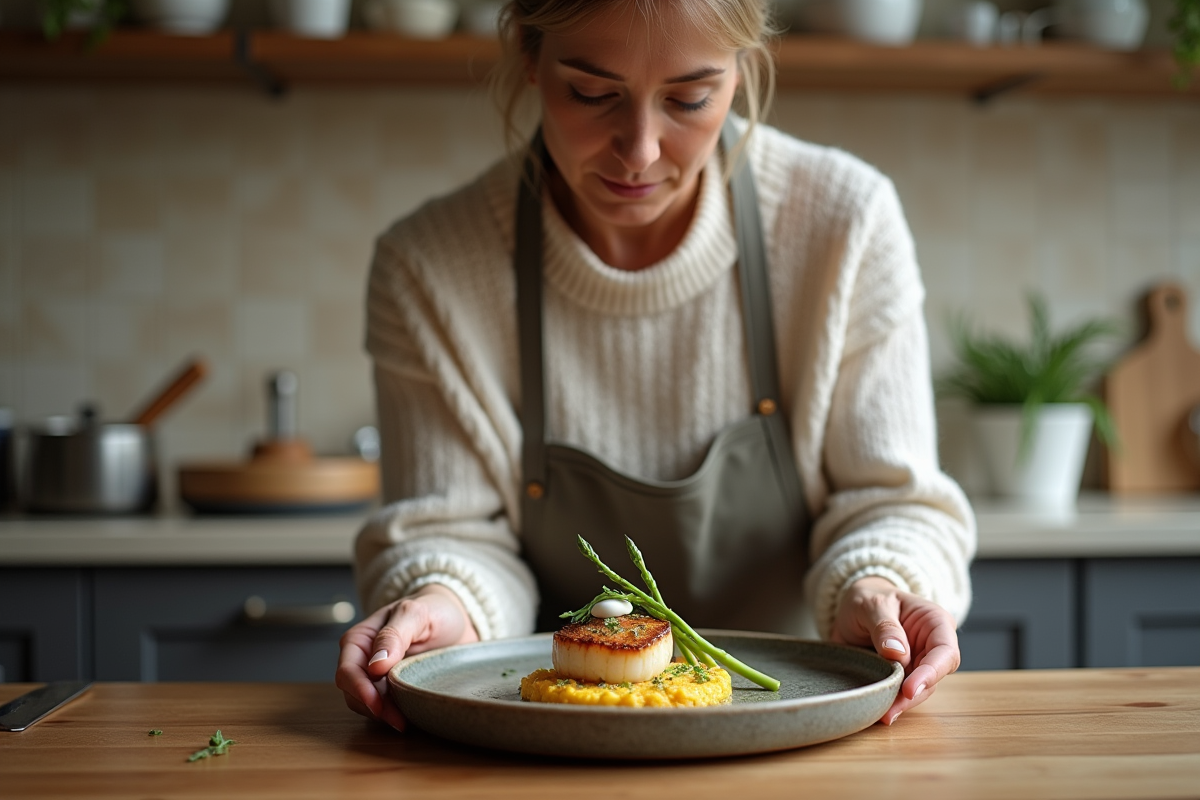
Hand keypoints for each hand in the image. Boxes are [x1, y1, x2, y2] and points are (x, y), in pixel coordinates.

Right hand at [336, 584, 478, 730]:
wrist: (456, 618)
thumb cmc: (433, 609)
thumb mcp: (416, 614)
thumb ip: (394, 634)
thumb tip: (375, 665)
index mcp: (361, 639)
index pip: (348, 670)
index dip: (359, 690)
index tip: (377, 704)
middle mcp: (364, 660)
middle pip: (353, 693)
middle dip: (372, 708)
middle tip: (398, 720)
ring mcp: (378, 678)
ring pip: (367, 705)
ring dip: (383, 716)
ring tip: (406, 721)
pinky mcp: (394, 690)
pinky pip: (386, 709)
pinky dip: (394, 716)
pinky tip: (410, 718)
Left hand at [830, 576, 960, 725]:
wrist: (854, 604)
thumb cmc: (869, 597)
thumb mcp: (872, 603)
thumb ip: (884, 625)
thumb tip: (898, 653)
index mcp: (934, 621)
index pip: (945, 651)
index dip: (931, 673)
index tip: (910, 689)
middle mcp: (931, 645)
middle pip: (934, 677)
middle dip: (914, 695)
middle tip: (890, 710)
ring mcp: (917, 663)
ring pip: (919, 690)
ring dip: (902, 704)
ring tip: (883, 714)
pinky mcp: (902, 676)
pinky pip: (902, 694)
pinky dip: (892, 703)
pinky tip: (879, 712)